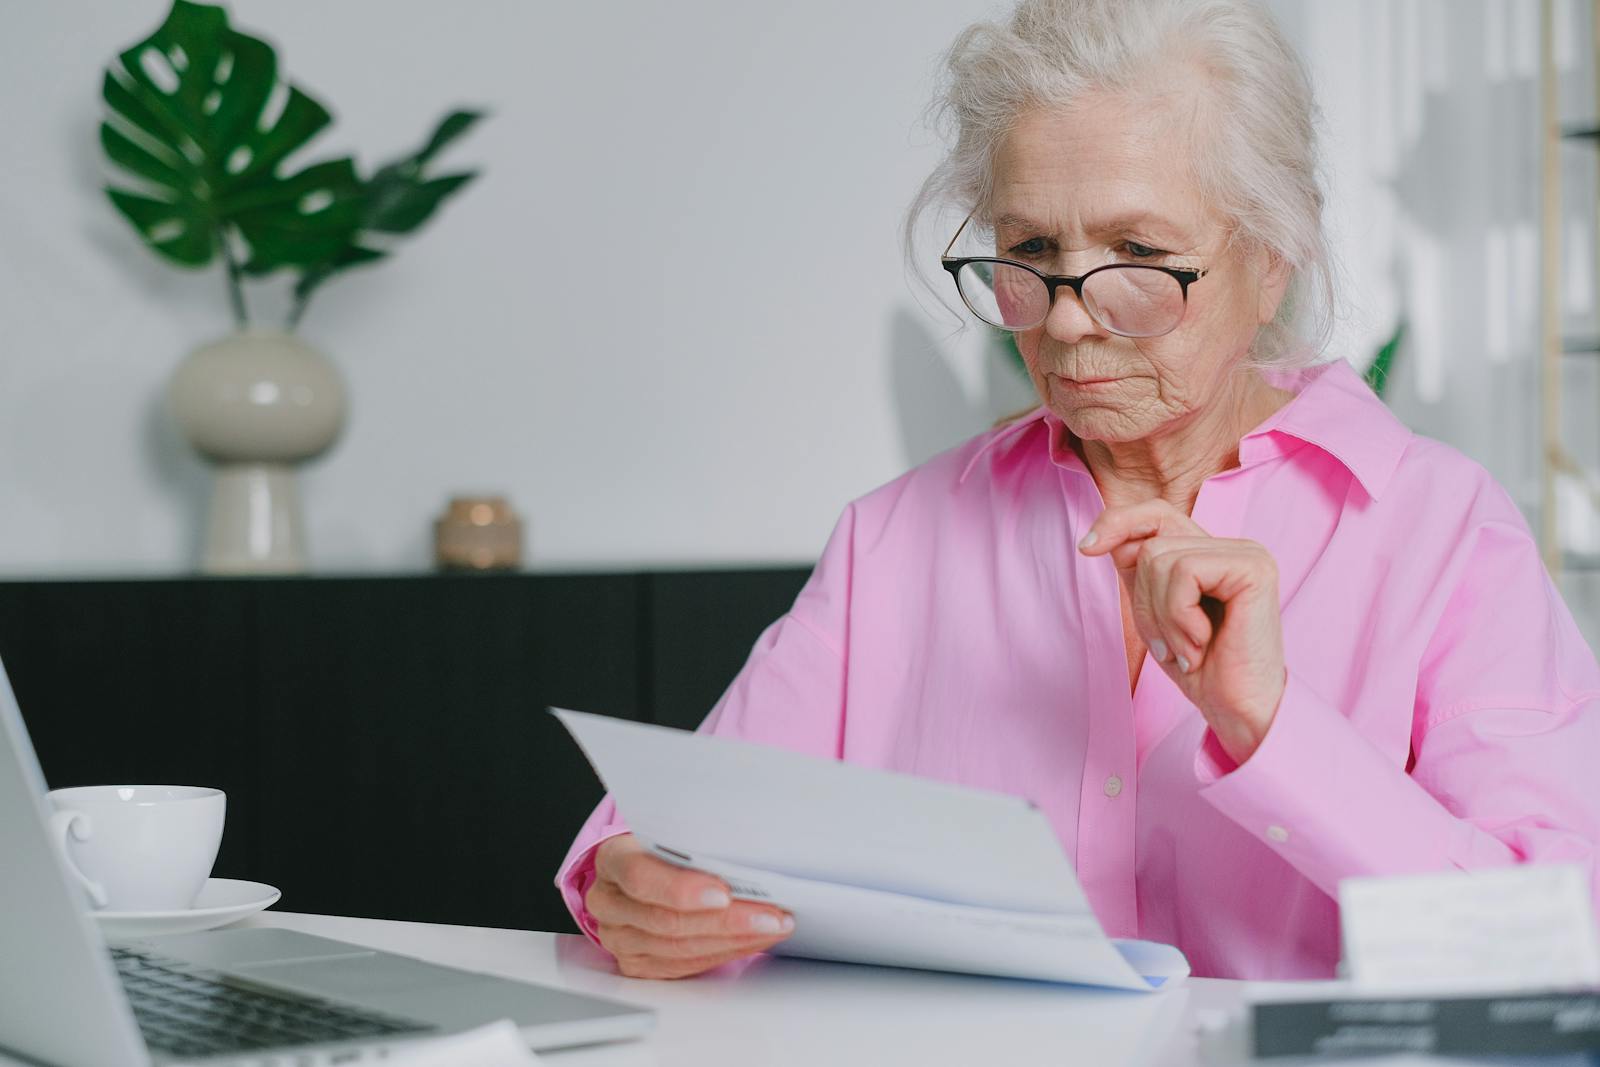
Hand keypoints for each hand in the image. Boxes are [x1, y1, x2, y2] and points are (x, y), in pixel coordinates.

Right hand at [585, 833, 795, 978]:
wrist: (643, 868)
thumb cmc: (663, 845)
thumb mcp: (673, 831)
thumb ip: (697, 842)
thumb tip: (747, 853)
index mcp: (613, 858)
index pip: (640, 876)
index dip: (682, 890)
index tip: (724, 893)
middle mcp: (608, 901)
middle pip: (666, 920)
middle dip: (727, 920)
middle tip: (769, 915)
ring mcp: (619, 936)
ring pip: (679, 948)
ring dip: (733, 939)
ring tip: (771, 926)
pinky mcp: (636, 962)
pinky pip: (683, 965)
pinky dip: (723, 953)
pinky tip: (751, 940)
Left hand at [1078, 499, 1285, 764]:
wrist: (1238, 711)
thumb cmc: (1199, 668)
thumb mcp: (1155, 612)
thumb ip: (1137, 572)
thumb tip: (1097, 536)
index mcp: (1211, 554)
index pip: (1156, 514)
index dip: (1117, 523)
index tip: (1086, 547)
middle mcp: (1233, 546)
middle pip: (1150, 545)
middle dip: (1144, 602)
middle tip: (1169, 645)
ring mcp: (1247, 554)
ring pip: (1161, 559)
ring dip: (1162, 617)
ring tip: (1188, 648)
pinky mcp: (1253, 568)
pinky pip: (1184, 573)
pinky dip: (1179, 617)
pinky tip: (1201, 643)